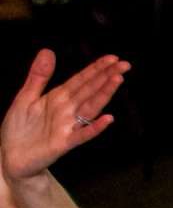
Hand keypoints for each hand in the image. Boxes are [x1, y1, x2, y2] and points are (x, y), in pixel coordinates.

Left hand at [5, 51, 122, 182]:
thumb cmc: (19, 129)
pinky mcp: (63, 143)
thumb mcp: (25, 97)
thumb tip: (48, 51)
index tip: (113, 58)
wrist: (11, 157)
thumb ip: (39, 76)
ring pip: (89, 108)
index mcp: (58, 98)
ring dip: (104, 95)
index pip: (81, 80)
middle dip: (107, 77)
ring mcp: (67, 126)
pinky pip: (82, 135)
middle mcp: (67, 110)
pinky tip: (108, 119)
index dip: (96, 69)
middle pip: (89, 91)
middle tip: (125, 65)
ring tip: (117, 81)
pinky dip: (95, 127)